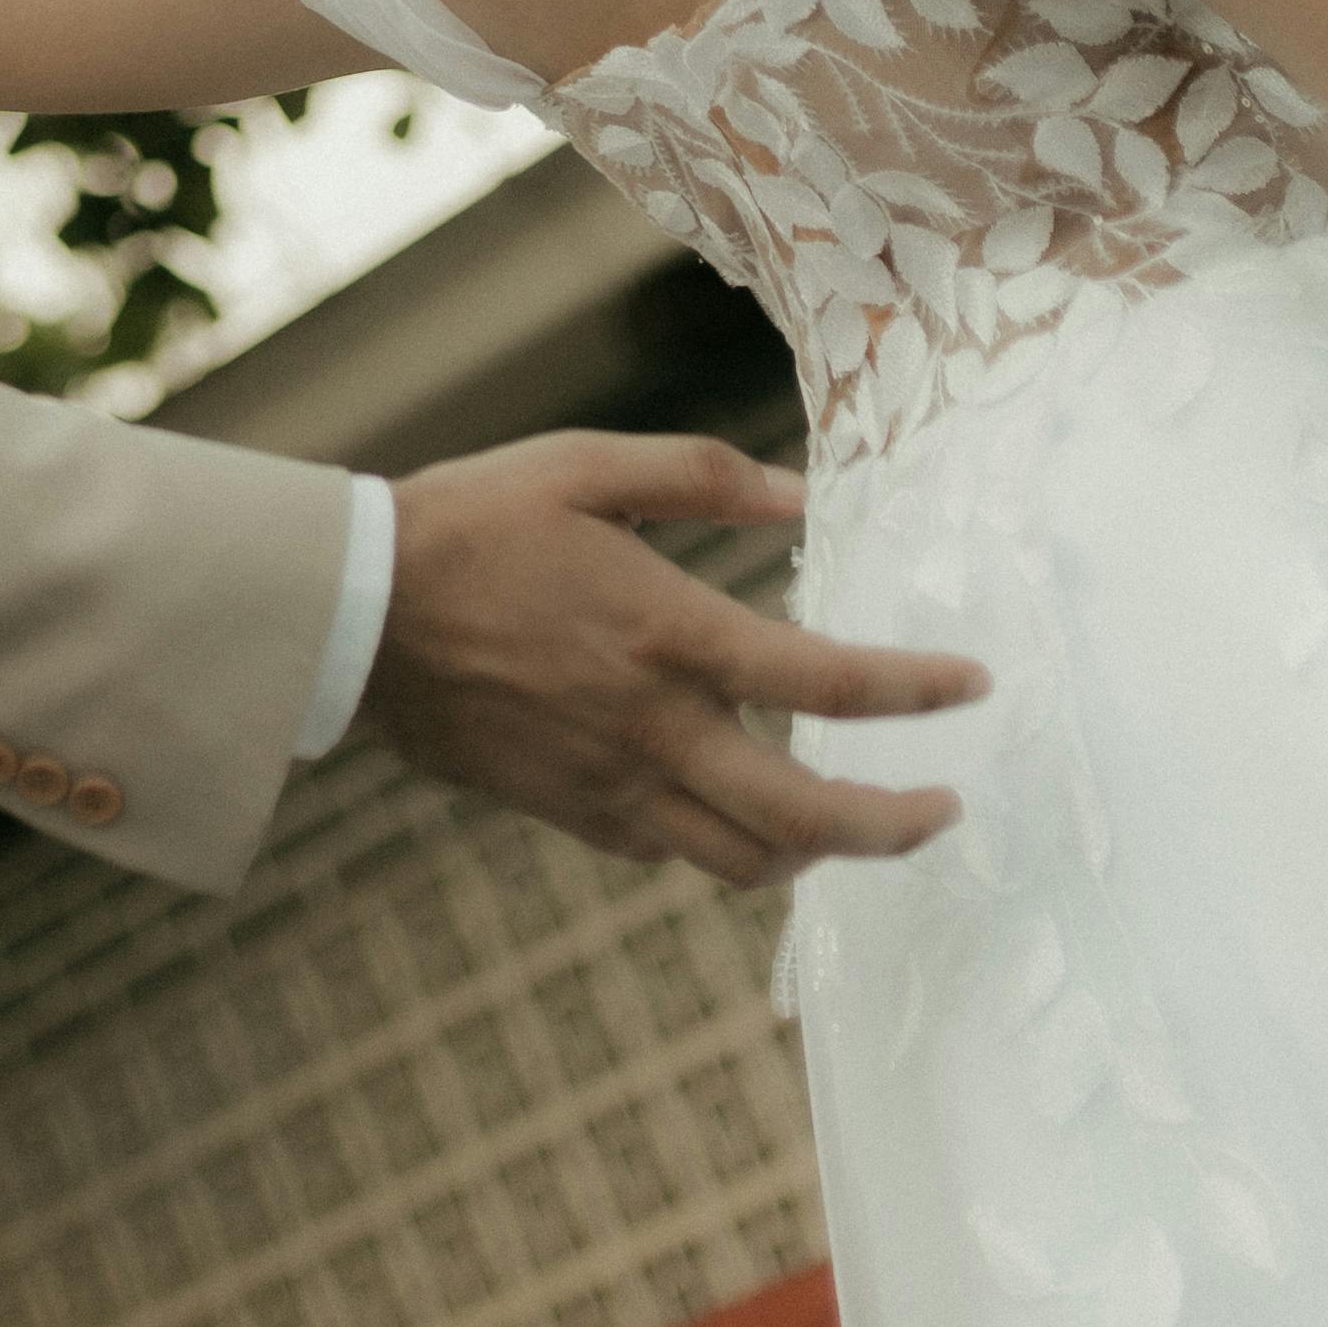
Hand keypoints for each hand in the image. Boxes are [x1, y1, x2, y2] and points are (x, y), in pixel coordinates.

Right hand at [358, 436, 985, 890]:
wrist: (354, 616)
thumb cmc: (472, 523)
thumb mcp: (588, 466)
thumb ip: (704, 477)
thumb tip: (802, 493)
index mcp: (672, 634)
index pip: (832, 683)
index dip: (919, 690)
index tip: (973, 686)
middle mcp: (656, 728)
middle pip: (810, 820)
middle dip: (896, 826)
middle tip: (945, 810)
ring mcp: (614, 787)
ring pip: (748, 860)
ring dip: (821, 854)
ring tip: (858, 826)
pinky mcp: (574, 816)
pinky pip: (676, 852)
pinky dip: (730, 841)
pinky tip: (739, 804)